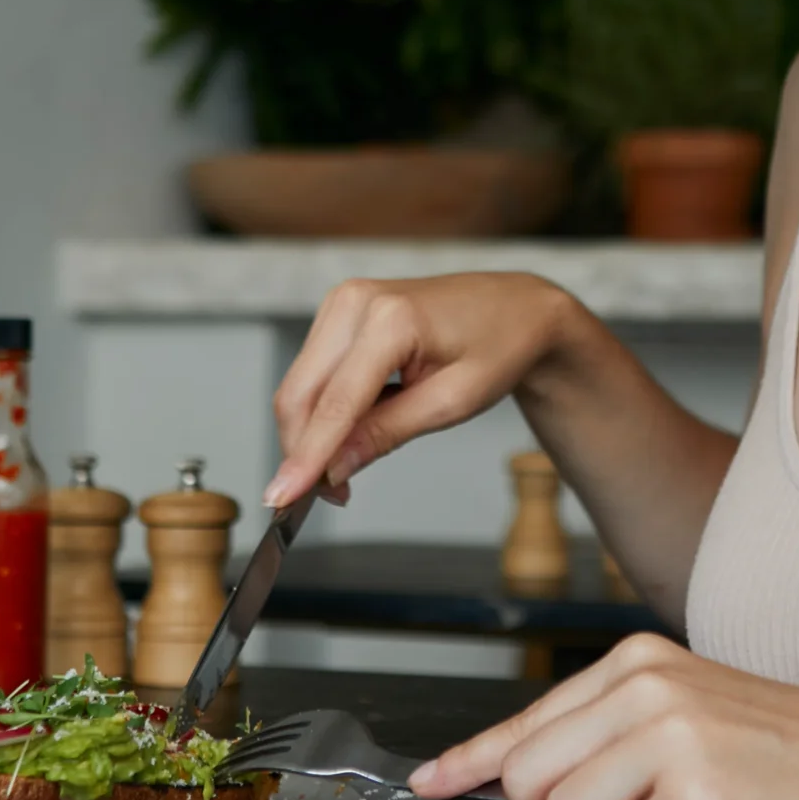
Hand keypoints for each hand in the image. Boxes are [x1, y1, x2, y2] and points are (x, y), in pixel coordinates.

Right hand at [267, 271, 574, 507]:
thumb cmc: (497, 347)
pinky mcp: (340, 311)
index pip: (334, 403)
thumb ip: (386, 433)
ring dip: (311, 433)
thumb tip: (333, 468)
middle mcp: (356, 302)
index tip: (283, 498)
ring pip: (299, 385)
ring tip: (348, 466)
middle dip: (303, 450)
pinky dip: (322, 410)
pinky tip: (353, 430)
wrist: (515, 309)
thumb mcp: (451, 403)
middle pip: (299, 392)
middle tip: (327, 496)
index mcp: (391, 319)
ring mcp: (344, 301)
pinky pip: (314, 372)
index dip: (307, 457)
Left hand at [407, 631, 798, 799]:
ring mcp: (671, 736)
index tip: (432, 782)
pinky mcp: (698, 795)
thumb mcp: (696, 725)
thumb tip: (524, 784)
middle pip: (525, 781)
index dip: (471, 761)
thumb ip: (612, 743)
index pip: (527, 720)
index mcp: (641, 663)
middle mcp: (647, 686)